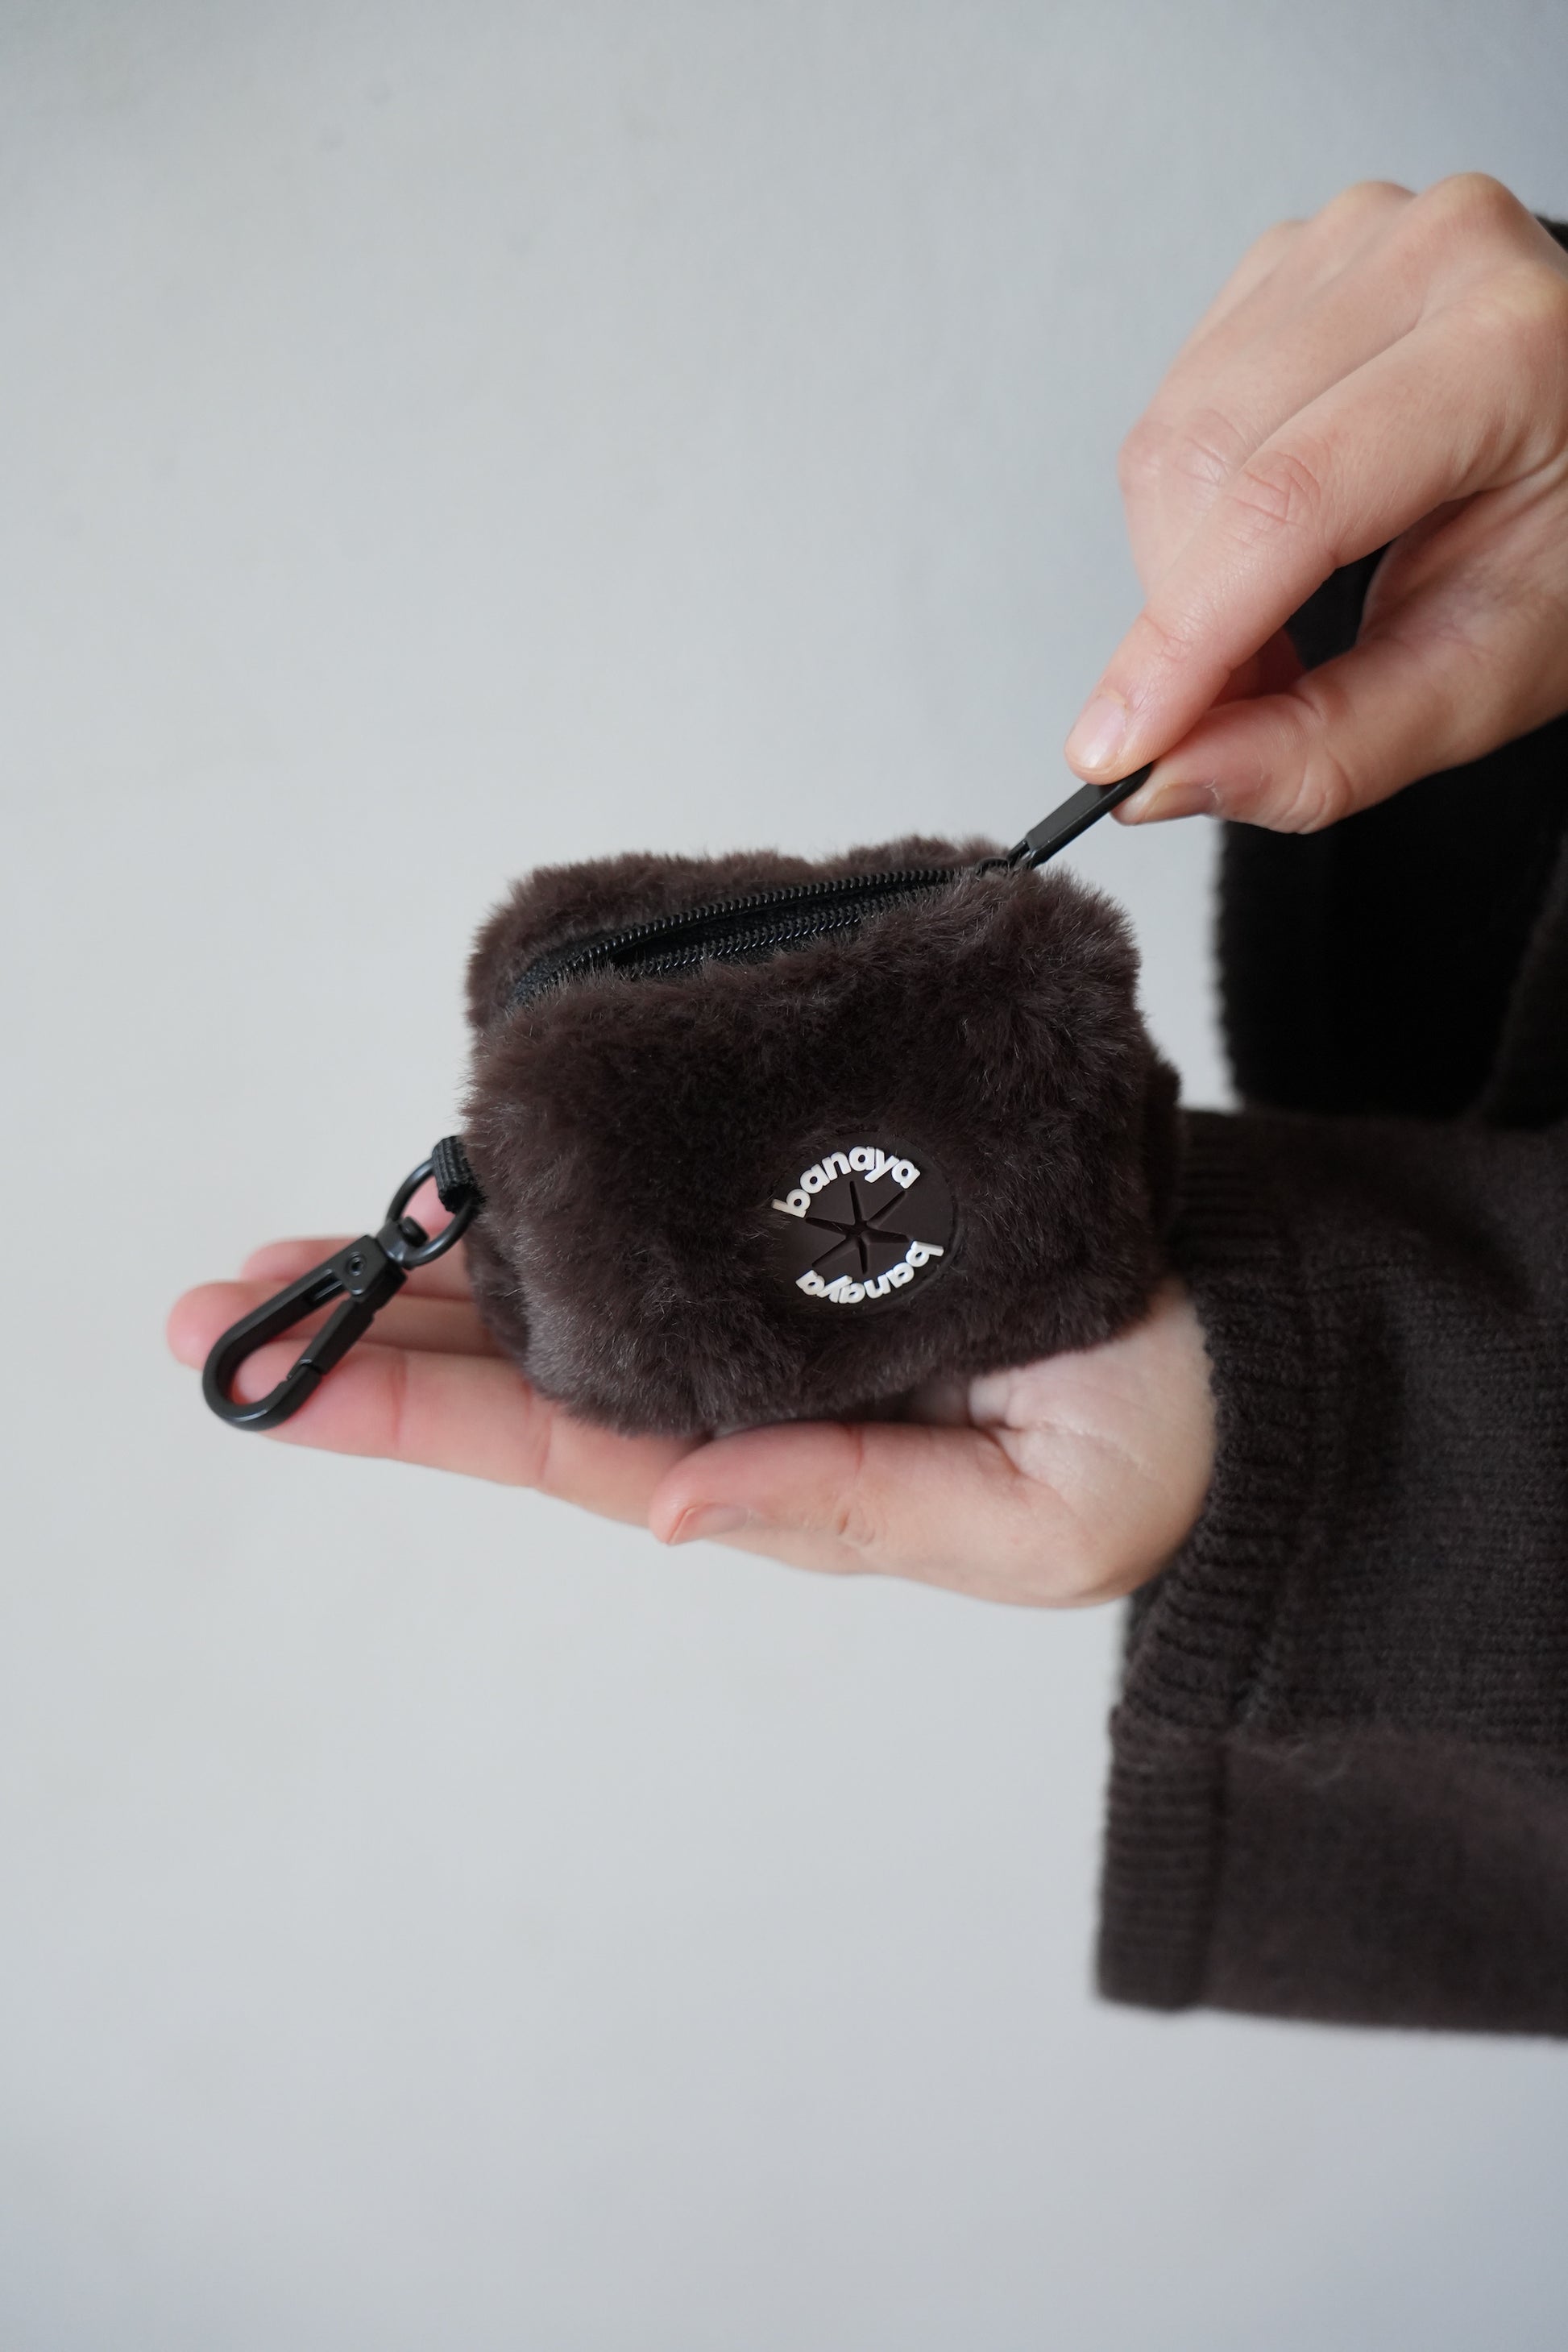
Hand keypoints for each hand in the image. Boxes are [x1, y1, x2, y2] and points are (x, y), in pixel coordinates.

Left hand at [168, 1186, 1213, 1608]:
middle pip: (526, 1361)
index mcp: (765, 1468)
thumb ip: (837, 1506)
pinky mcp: (810, 1216)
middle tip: (225, 1300)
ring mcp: (766, 1299)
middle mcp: (738, 1385)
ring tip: (309, 1236)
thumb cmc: (1138, 1453)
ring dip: (444, 1253)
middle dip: (376, 1329)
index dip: (410, 1406)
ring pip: (572, 1279)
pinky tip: (496, 1155)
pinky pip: (664, 1200)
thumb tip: (666, 1510)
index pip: (555, 1442)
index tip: (270, 1373)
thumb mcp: (1011, 1523)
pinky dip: (572, 1178)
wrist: (1236, 1351)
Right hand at [1065, 174, 1567, 830]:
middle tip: (1239, 706)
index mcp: (1514, 349)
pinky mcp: (1290, 259)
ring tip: (1270, 626)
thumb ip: (1328, 748)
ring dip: (1182, 573)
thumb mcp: (1481, 682)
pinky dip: (1189, 513)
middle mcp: (1432, 256)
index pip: (1291, 500)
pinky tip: (1264, 542)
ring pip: (1169, 443)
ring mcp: (1354, 238)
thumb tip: (1164, 777)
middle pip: (1206, 466)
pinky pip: (1174, 409)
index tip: (1114, 751)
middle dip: (1185, 619)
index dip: (1184, 641)